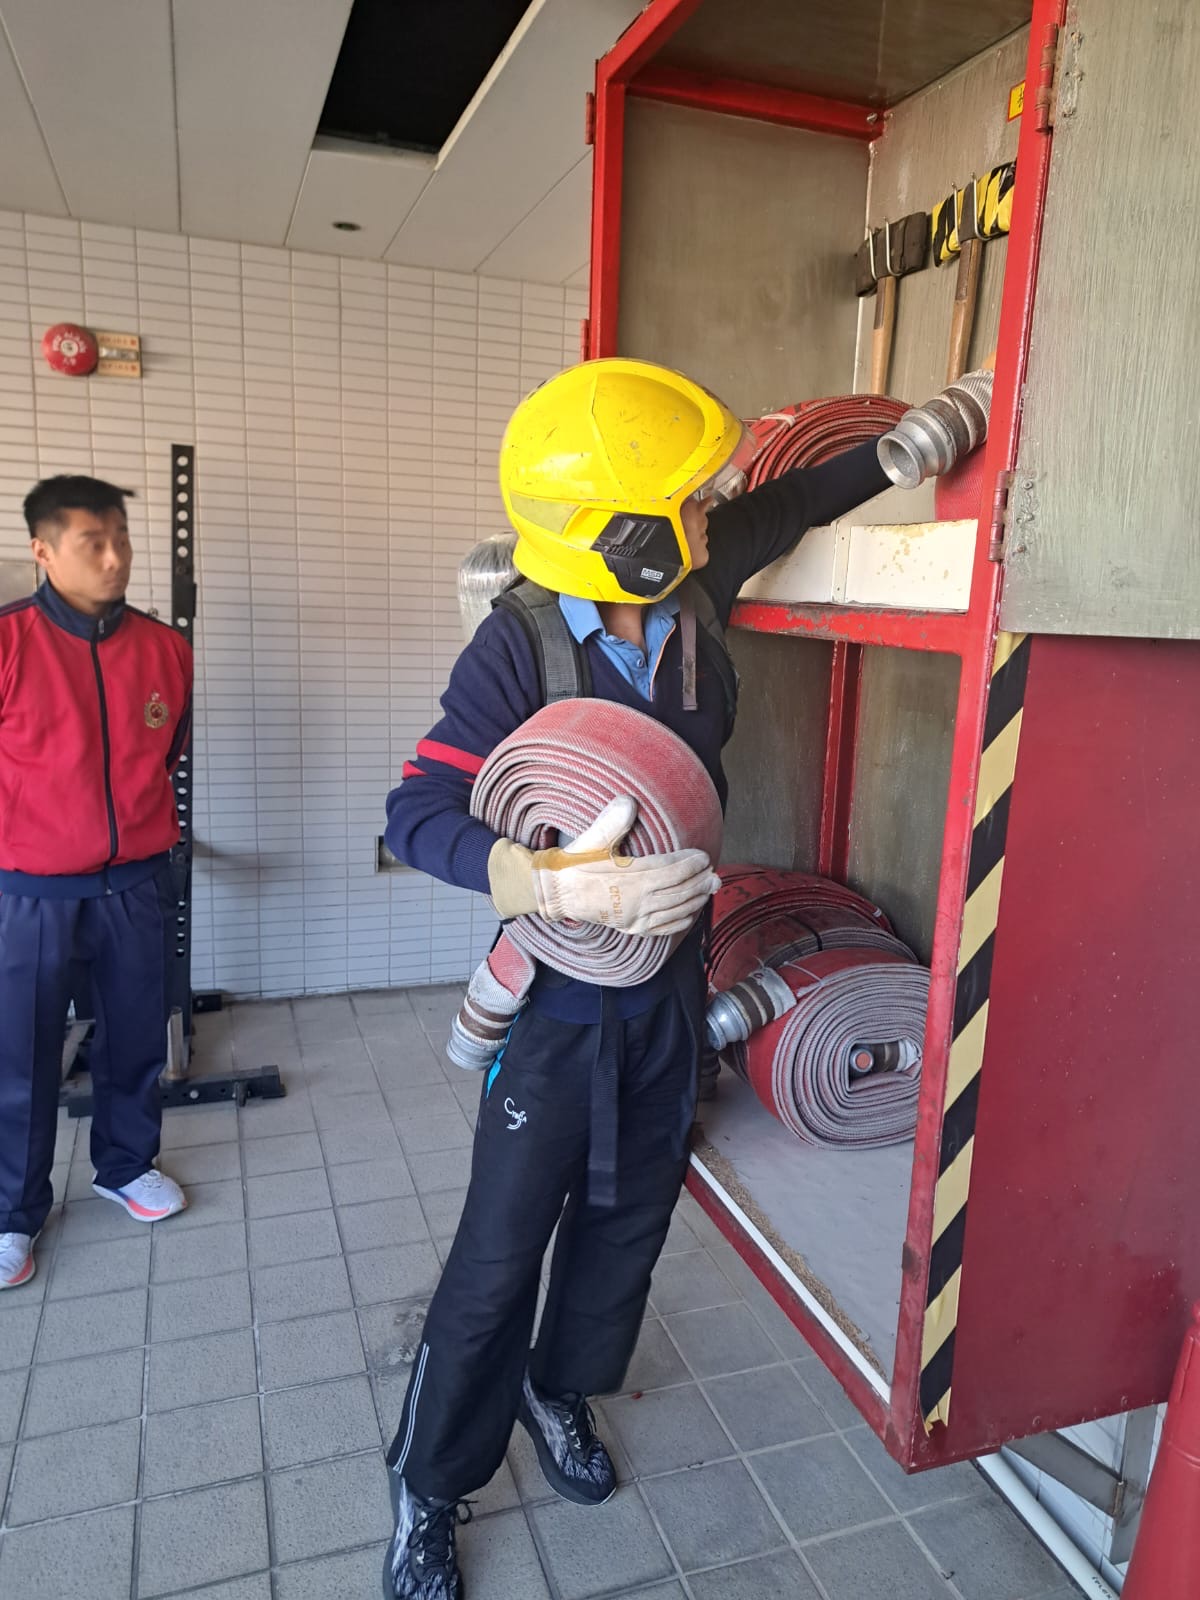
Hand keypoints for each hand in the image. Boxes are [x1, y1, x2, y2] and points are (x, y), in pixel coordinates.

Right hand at [488, 795, 720, 936]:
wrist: (556, 893)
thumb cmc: (574, 865)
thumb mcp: (591, 839)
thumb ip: (612, 821)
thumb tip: (628, 801)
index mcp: (630, 878)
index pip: (670, 870)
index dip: (690, 863)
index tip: (702, 856)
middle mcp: (636, 901)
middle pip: (678, 891)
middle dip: (699, 882)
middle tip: (714, 873)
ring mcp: (634, 917)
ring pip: (674, 910)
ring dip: (695, 900)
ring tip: (709, 889)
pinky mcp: (630, 928)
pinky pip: (662, 928)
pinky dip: (681, 921)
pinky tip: (691, 914)